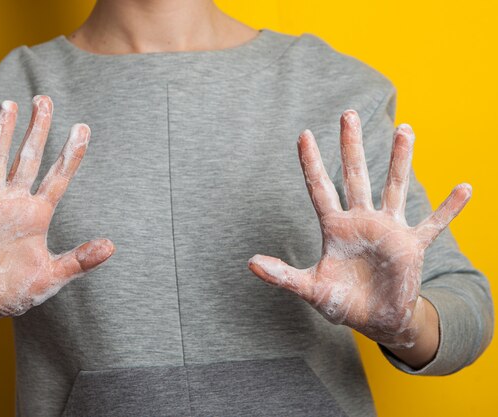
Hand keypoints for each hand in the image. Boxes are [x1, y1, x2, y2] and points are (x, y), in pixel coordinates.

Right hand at [0, 95, 114, 339]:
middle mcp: (16, 203)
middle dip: (37, 130)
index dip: (70, 154)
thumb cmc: (18, 289)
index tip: (82, 128)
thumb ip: (80, 260)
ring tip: (9, 105)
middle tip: (45, 100)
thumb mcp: (52, 275)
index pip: (58, 177)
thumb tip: (112, 246)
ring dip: (2, 134)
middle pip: (29, 158)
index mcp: (39, 215)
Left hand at [248, 110, 470, 349]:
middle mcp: (361, 221)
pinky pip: (433, 224)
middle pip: (355, 176)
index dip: (311, 163)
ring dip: (399, 161)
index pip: (320, 188)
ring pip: (394, 188)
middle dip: (351, 147)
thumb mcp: (309, 288)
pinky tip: (465, 188)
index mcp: (335, 228)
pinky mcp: (412, 246)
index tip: (303, 134)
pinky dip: (449, 209)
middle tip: (347, 114)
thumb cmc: (342, 301)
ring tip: (405, 130)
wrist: (375, 320)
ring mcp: (389, 230)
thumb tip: (249, 263)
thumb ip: (282, 275)